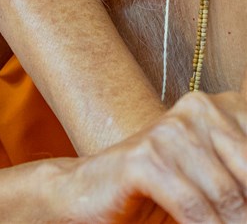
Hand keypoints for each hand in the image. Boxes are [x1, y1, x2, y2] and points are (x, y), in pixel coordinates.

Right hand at [49, 89, 246, 222]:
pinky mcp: (144, 159)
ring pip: (228, 196)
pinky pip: (193, 207)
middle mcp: (197, 109)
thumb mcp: (212, 186)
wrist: (88, 191)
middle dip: (245, 212)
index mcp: (216, 108)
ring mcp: (169, 132)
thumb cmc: (158, 194)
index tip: (245, 211)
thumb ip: (238, 186)